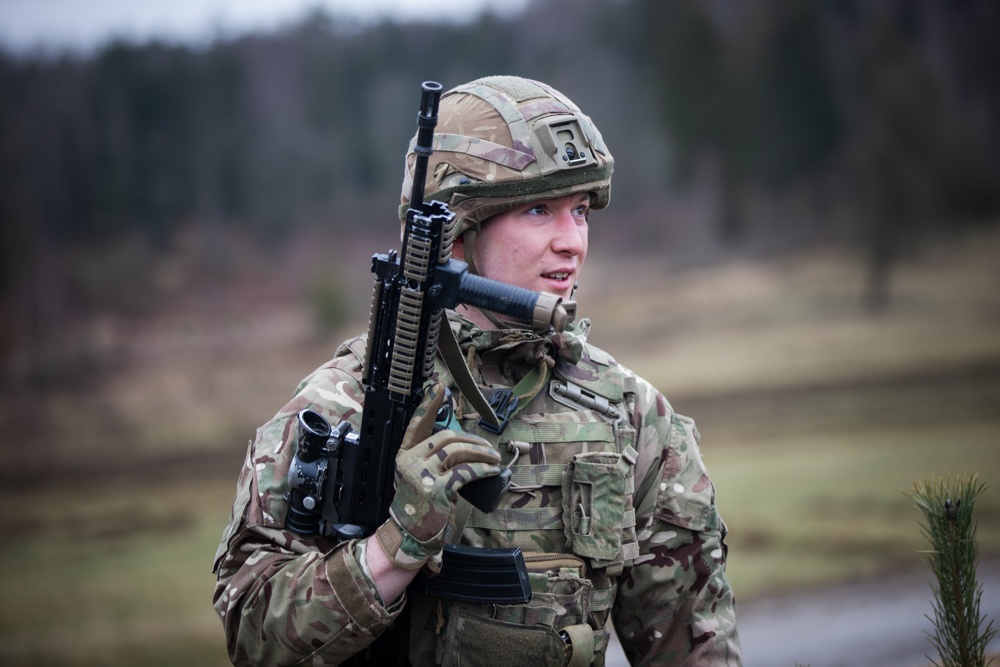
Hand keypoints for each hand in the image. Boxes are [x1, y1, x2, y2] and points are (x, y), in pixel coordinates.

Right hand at [376, 384, 500, 568]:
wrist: (409, 534)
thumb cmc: (419, 505)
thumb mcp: (418, 477)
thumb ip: (431, 459)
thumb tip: (462, 445)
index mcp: (404, 455)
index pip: (416, 424)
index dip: (428, 405)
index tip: (440, 388)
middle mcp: (410, 461)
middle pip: (446, 437)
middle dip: (472, 439)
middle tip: (487, 446)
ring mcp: (423, 475)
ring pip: (458, 451)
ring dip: (481, 452)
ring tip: (494, 457)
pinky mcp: (438, 489)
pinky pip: (466, 472)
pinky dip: (484, 469)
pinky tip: (493, 470)